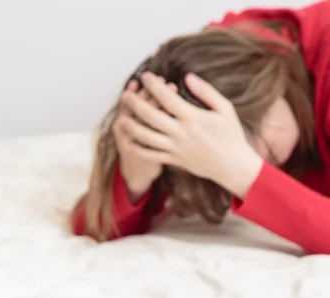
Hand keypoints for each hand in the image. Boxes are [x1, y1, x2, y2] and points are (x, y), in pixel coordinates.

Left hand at [120, 72, 262, 198]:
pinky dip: (138, 150)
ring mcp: (175, 148)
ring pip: (147, 137)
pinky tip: (128, 143)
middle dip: (135, 104)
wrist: (232, 166)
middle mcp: (180, 133)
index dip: (153, 85)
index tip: (145, 76)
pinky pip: (152, 155)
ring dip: (132, 127)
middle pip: (150, 116)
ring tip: (121, 119)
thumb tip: (188, 77)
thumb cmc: (230, 135)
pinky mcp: (174, 160)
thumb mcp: (225, 108)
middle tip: (125, 95)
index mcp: (192, 117)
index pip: (166, 97)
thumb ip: (206, 91)